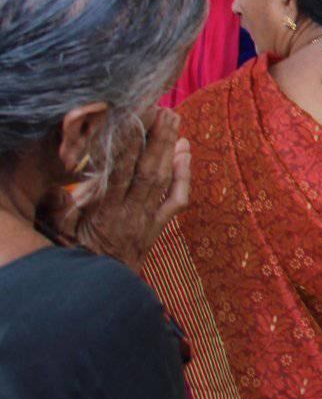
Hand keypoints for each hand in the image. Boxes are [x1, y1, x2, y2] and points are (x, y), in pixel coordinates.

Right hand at [70, 108, 191, 267]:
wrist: (99, 287)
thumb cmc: (74, 254)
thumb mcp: (59, 233)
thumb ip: (58, 211)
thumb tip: (61, 191)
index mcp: (104, 211)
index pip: (119, 172)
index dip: (128, 145)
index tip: (133, 119)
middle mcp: (130, 212)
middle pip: (148, 170)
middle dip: (157, 139)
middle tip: (165, 110)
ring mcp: (147, 219)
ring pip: (163, 180)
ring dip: (171, 148)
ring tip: (175, 120)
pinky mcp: (159, 226)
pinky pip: (177, 200)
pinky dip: (184, 175)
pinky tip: (186, 153)